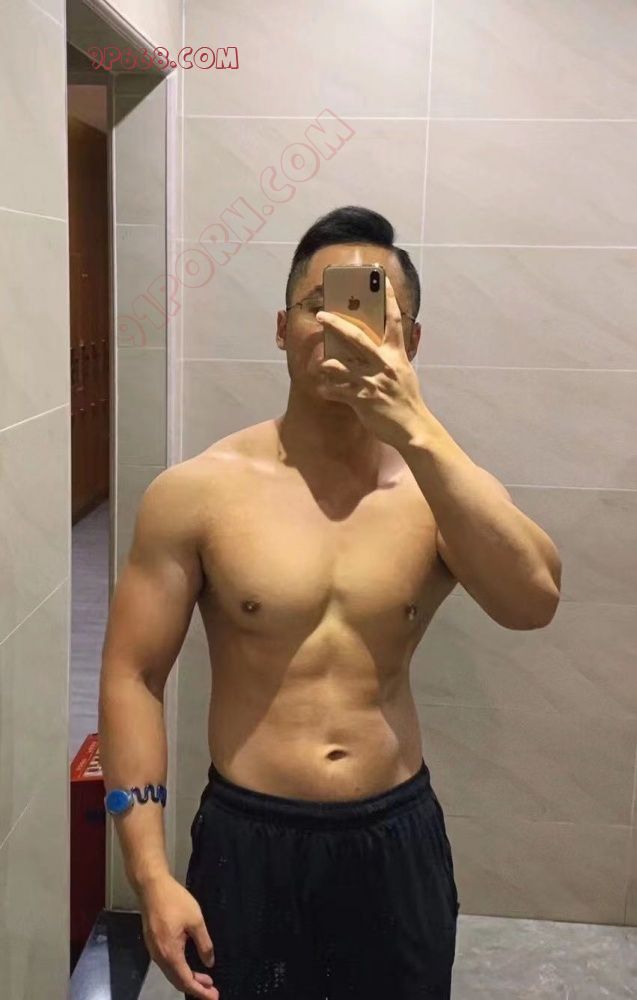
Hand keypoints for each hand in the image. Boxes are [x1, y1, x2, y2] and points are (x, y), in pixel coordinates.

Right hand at [140, 873, 218, 998]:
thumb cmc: (175, 901)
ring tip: (205, 979)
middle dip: (195, 988)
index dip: (201, 991)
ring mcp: (154, 951)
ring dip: (188, 979)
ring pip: (171, 973)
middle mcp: (159, 957)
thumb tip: (209, 963)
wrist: (151, 887)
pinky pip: (166, 965)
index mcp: (170, 953)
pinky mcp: (152, 944)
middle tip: (212, 990)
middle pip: (177, 981)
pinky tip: (189, 965)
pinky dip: (179, 970)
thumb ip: (204, 944)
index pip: (186, 981)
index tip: (214, 996)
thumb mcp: (196, 920)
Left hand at [315, 273, 427, 447]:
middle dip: (336, 324)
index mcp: (396, 355)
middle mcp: (384, 364)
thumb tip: (376, 347)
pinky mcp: (362, 399)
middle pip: (356, 337)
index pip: (393, 321)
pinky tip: (324, 389)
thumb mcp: (404, 373)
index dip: (388, 299)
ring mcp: (372, 381)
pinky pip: (336, 390)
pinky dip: (327, 389)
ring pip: (339, 365)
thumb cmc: (407, 400)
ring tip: (322, 366)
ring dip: (326, 365)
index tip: (382, 280)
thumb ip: (390, 358)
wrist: (413, 428)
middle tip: (322, 315)